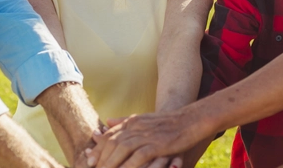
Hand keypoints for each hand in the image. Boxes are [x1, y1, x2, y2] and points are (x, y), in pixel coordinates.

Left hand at [85, 110, 207, 167]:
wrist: (192, 119)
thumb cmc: (170, 122)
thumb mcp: (145, 119)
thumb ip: (125, 121)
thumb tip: (107, 121)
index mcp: (133, 121)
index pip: (110, 135)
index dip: (98, 148)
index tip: (89, 159)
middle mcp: (137, 126)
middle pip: (113, 143)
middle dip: (101, 158)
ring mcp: (147, 135)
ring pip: (122, 149)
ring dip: (111, 163)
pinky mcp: (158, 144)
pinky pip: (138, 157)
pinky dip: (129, 166)